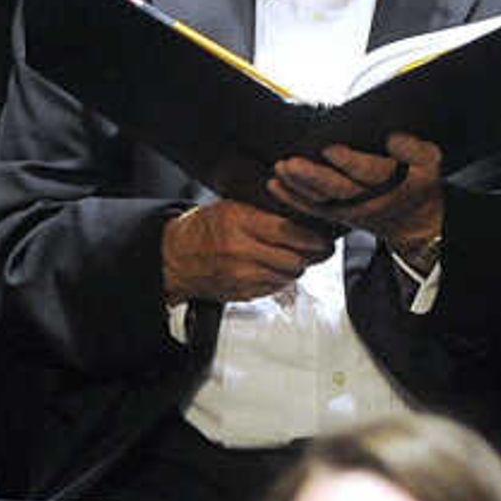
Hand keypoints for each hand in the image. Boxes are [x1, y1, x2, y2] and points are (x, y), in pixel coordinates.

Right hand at [163, 196, 337, 303]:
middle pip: (293, 258)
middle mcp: (241, 251)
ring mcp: (241, 276)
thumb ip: (264, 212)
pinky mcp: (241, 293)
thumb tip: (301, 216)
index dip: (312, 237)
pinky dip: (282, 278)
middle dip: (311, 255)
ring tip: (298, 256)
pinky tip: (278, 268)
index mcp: (239, 222)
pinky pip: (274, 288)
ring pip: (287, 275)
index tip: (325, 237)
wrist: (175, 258)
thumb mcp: (231, 207)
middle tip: (321, 249)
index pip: (287, 232)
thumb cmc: (203, 228)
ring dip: (297, 267)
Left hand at [271, 134, 447, 262]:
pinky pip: (311, 208)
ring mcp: (349, 210)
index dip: (348, 161)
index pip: (367, 172)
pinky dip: (291, 199)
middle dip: (311, 177)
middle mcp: (367, 200)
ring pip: (320, 200)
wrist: (415, 222)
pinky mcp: (337, 214)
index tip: (329, 148)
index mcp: (391, 183)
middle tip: (290, 163)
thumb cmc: (420, 184)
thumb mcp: (430, 163)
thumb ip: (415, 149)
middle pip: (336, 190)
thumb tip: (393, 137)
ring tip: (279, 170)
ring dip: (296, 186)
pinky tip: (273, 186)